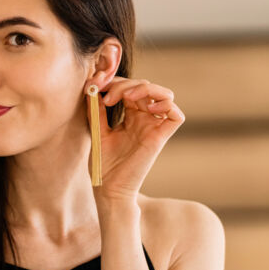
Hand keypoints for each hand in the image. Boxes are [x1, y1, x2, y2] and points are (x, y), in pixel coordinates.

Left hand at [93, 76, 184, 202]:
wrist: (108, 187)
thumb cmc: (103, 163)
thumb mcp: (96, 129)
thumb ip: (96, 109)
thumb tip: (92, 86)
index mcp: (130, 116)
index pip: (130, 87)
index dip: (115, 82)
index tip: (95, 86)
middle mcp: (145, 119)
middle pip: (145, 86)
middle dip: (125, 84)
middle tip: (106, 96)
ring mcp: (154, 127)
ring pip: (165, 94)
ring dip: (145, 88)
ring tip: (126, 97)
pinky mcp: (161, 137)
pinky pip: (176, 114)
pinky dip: (165, 104)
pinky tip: (145, 108)